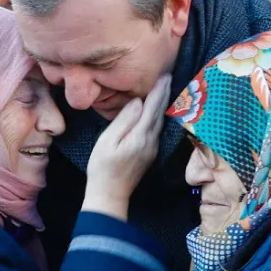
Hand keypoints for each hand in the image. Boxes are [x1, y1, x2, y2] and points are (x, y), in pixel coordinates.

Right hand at [83, 75, 171, 220]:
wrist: (110, 194)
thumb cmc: (103, 167)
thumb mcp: (108, 141)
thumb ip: (124, 120)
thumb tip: (137, 102)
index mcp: (141, 136)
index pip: (153, 108)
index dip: (159, 91)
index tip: (164, 75)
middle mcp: (151, 141)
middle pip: (160, 113)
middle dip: (164, 94)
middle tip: (168, 76)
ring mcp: (152, 148)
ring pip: (160, 121)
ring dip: (163, 104)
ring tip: (165, 88)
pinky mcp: (149, 153)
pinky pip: (157, 129)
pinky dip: (158, 115)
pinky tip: (156, 110)